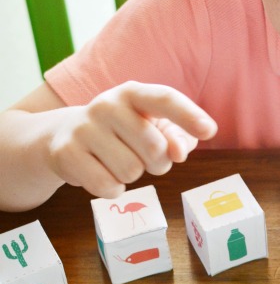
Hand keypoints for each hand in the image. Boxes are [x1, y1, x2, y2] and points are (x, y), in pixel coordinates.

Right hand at [46, 81, 217, 197]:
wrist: (64, 137)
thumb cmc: (122, 133)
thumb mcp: (152, 129)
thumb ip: (176, 138)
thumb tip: (179, 152)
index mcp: (133, 93)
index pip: (164, 99)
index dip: (189, 115)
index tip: (210, 131)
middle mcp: (106, 105)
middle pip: (154, 148)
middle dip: (158, 163)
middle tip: (145, 158)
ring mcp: (84, 128)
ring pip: (131, 171)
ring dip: (132, 176)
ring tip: (118, 162)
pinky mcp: (67, 154)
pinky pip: (108, 187)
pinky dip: (113, 189)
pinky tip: (102, 173)